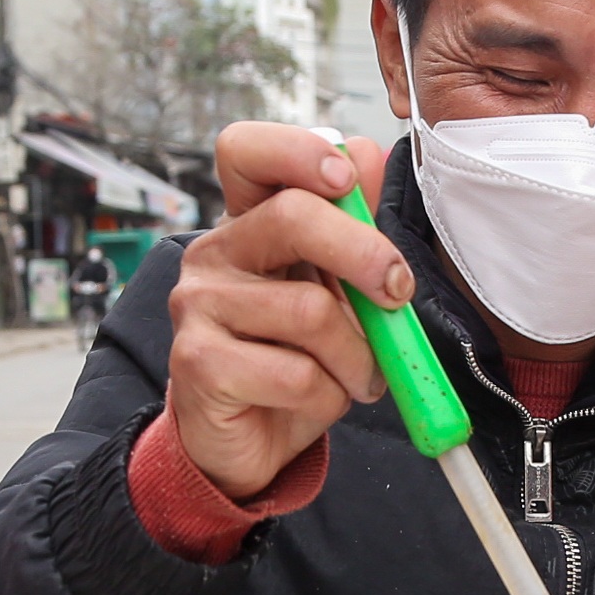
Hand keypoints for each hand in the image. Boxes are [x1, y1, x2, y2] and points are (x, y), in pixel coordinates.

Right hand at [168, 123, 405, 496]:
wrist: (247, 443)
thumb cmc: (295, 358)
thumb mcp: (335, 289)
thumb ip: (352, 225)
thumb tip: (369, 152)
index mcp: (246, 223)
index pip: (245, 151)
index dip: (298, 151)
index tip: (345, 184)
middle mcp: (213, 254)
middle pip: (293, 217)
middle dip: (365, 254)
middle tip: (396, 293)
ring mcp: (198, 306)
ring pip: (310, 311)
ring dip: (357, 354)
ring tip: (357, 375)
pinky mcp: (197, 362)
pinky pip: (296, 374)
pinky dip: (328, 396)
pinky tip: (317, 401)